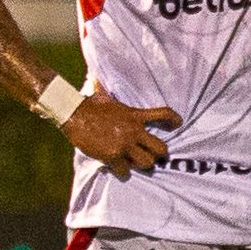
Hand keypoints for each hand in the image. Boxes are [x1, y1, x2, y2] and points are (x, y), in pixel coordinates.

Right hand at [64, 91, 178, 176]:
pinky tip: (116, 168)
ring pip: (147, 163)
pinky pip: (125, 171)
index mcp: (134, 115)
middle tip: (150, 154)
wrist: (73, 113)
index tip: (177, 124)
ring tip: (132, 163)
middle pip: (161, 149)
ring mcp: (124, 144)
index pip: (164, 114)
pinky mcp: (112, 155)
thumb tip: (96, 77)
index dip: (174, 120)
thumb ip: (109, 91)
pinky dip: (122, 172)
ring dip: (140, 165)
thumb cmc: (87, 103)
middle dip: (158, 154)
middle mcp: (133, 130)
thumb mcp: (105, 96)